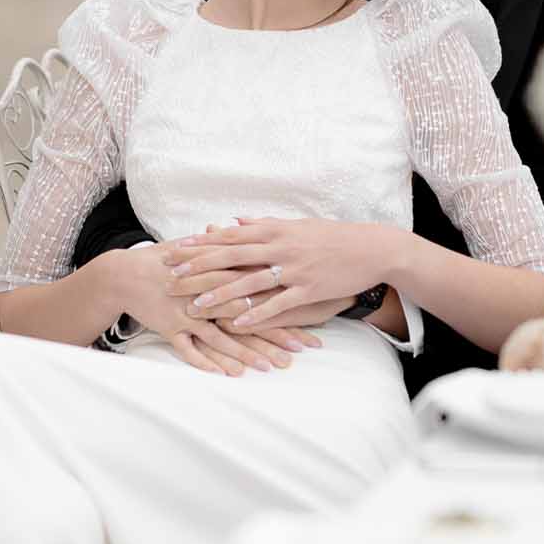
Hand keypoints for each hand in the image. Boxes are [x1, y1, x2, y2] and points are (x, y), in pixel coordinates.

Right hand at [100, 245, 321, 375]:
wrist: (124, 274)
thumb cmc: (165, 263)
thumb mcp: (199, 252)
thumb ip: (227, 249)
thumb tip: (251, 237)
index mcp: (221, 276)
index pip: (262, 296)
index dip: (286, 310)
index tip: (310, 324)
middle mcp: (208, 296)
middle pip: (248, 319)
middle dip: (274, 337)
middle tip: (299, 353)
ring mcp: (189, 313)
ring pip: (223, 337)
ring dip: (246, 354)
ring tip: (269, 368)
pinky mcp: (170, 327)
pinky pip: (190, 348)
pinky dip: (206, 361)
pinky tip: (225, 374)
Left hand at [160, 218, 396, 330]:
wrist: (372, 248)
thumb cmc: (333, 237)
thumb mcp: (297, 225)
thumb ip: (263, 224)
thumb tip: (234, 221)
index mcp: (275, 230)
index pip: (229, 236)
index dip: (201, 244)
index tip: (175, 249)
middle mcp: (280, 247)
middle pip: (231, 257)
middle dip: (199, 267)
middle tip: (172, 277)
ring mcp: (293, 268)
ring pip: (249, 282)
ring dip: (220, 294)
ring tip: (196, 306)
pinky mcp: (308, 288)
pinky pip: (277, 303)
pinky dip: (255, 313)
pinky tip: (236, 323)